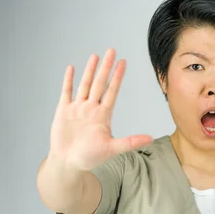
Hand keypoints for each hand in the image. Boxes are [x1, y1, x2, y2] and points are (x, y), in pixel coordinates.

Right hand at [49, 48, 152, 170]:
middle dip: (106, 67)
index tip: (123, 63)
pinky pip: (66, 92)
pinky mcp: (63, 111)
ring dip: (90, 70)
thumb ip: (130, 142)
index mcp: (103, 115)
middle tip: (112, 50)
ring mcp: (77, 108)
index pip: (112, 91)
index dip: (117, 77)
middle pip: (100, 83)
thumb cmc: (90, 158)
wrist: (69, 163)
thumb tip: (151, 138)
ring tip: (96, 55)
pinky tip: (71, 68)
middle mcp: (91, 108)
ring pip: (85, 84)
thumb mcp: (112, 149)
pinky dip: (68, 80)